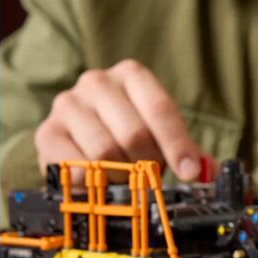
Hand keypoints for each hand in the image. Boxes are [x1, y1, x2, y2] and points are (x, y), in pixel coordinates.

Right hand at [35, 59, 208, 183]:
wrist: (78, 140)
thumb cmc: (127, 134)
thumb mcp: (161, 135)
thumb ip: (187, 152)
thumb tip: (210, 173)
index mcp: (132, 75)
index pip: (160, 109)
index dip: (177, 144)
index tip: (189, 173)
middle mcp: (96, 82)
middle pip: (133, 133)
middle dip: (149, 163)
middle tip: (151, 176)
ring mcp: (67, 105)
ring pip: (104, 151)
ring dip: (121, 175)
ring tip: (124, 176)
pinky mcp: (46, 133)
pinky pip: (75, 167)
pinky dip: (93, 182)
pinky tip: (98, 180)